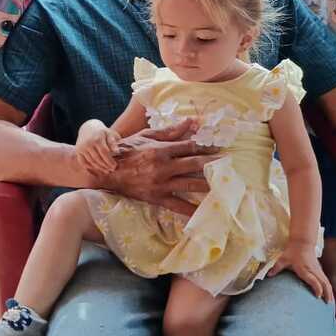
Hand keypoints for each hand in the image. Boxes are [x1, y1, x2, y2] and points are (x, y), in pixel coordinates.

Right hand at [76, 123, 121, 174]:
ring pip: (91, 161)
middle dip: (105, 166)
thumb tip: (117, 152)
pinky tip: (97, 169)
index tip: (115, 166)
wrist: (88, 127)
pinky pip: (83, 162)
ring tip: (106, 171)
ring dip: (99, 168)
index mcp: (97, 138)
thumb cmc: (102, 132)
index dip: (110, 161)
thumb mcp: (110, 134)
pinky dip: (90, 167)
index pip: (105, 153)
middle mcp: (88, 143)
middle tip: (112, 170)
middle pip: (98, 158)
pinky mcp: (78, 151)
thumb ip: (113, 143)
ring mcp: (82, 147)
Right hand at [94, 119, 217, 215]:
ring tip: (224, 183)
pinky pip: (177, 205)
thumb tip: (191, 122)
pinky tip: (204, 212)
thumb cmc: (126, 151)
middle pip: (194, 164)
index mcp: (161, 150)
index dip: (206, 147)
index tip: (219, 148)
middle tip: (229, 163)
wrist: (106, 172)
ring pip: (190, 184)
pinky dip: (191, 210)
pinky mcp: (156, 198)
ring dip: (208, 183)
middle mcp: (163, 167)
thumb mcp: (147, 136)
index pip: (189, 147)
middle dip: (213, 163)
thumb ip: (170, 131)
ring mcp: (160, 184)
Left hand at [269, 240, 333, 302]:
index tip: (318, 296)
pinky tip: (329, 295)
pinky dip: (329, 287)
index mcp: (304, 269)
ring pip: (326, 281)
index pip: (312, 279)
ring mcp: (318, 269)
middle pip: (323, 282)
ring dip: (330, 291)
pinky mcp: (319, 269)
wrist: (303, 242)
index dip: (316, 288)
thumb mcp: (283, 259)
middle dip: (327, 293)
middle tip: (327, 304)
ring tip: (330, 302)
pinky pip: (326, 280)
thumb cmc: (292, 251)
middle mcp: (313, 270)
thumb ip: (276, 268)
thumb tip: (268, 276)